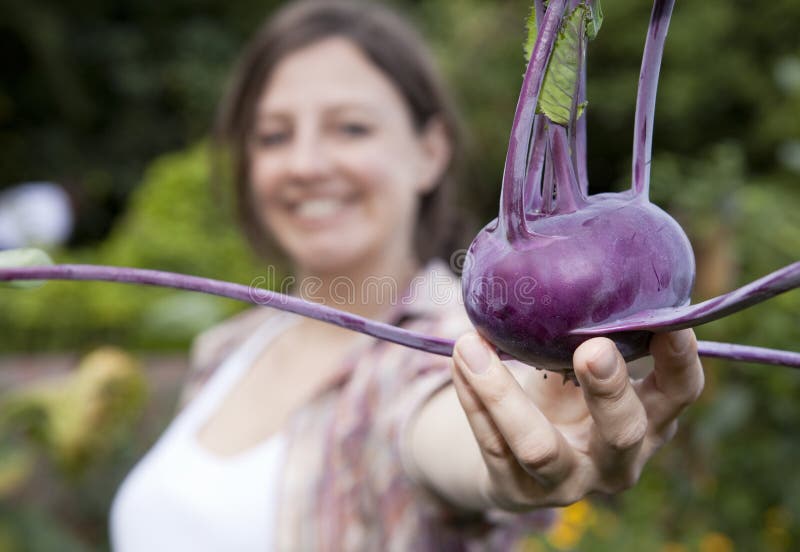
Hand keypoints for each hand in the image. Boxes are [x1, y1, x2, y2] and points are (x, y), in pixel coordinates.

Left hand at [450, 329, 703, 509]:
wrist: (519, 463)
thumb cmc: (563, 396)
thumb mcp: (581, 366)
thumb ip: (586, 326)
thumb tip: (567, 234)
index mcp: (649, 418)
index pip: (680, 392)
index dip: (680, 360)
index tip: (671, 320)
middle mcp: (618, 459)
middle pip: (623, 431)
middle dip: (608, 389)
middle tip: (592, 347)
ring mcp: (569, 482)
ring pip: (537, 447)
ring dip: (500, 393)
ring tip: (470, 345)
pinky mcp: (520, 491)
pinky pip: (491, 444)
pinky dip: (471, 397)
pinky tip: (458, 360)